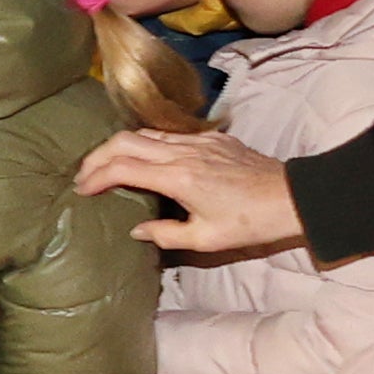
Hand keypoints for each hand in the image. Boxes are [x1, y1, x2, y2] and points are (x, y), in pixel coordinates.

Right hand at [75, 126, 306, 257]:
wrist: (292, 197)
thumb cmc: (250, 223)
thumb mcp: (206, 239)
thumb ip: (165, 234)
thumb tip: (136, 229)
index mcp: (177, 177)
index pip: (122, 168)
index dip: (95, 177)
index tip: (82, 190)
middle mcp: (182, 152)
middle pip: (125, 141)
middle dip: (97, 156)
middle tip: (84, 175)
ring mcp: (197, 141)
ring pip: (145, 134)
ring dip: (119, 147)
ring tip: (106, 166)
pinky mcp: (211, 139)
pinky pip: (168, 135)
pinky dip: (146, 144)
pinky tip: (145, 159)